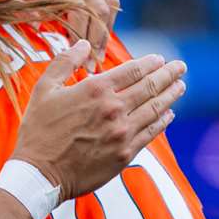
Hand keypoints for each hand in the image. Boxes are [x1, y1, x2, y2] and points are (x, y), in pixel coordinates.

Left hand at [1, 0, 120, 70]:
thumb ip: (17, 8)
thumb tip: (36, 24)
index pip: (79, 10)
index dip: (80, 37)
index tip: (77, 61)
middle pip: (99, 9)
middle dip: (96, 41)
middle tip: (91, 67)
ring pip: (109, 6)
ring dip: (105, 34)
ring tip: (96, 59)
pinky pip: (110, 2)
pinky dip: (106, 24)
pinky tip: (98, 44)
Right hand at [12, 41, 185, 200]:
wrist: (40, 174)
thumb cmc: (38, 130)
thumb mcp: (43, 89)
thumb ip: (64, 62)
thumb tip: (83, 43)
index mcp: (96, 89)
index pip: (133, 70)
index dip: (151, 62)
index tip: (160, 59)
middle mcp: (114, 109)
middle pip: (150, 86)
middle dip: (169, 75)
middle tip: (181, 67)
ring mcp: (122, 133)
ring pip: (155, 109)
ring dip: (171, 95)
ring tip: (180, 86)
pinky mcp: (125, 154)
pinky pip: (151, 133)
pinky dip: (163, 121)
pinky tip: (168, 114)